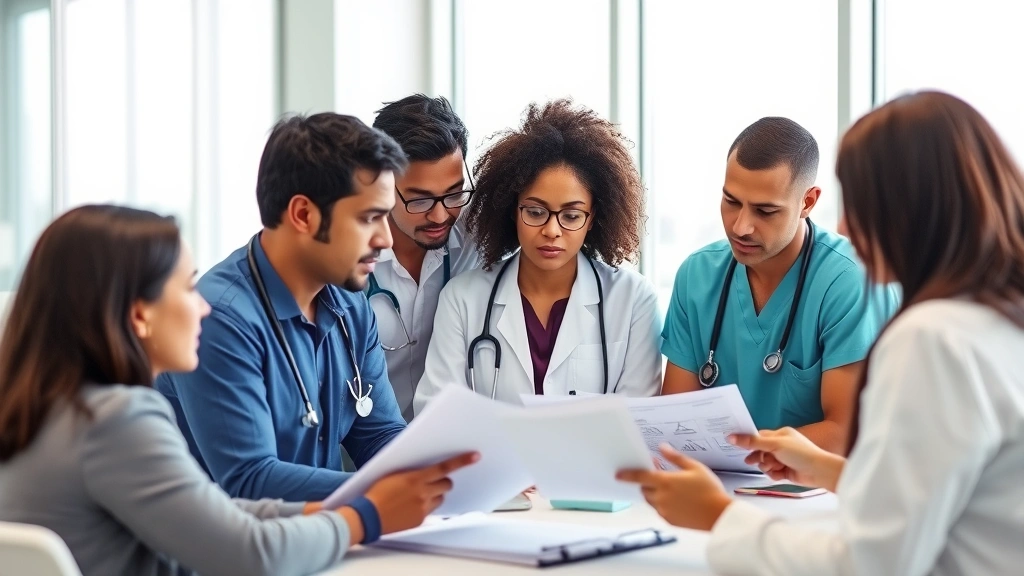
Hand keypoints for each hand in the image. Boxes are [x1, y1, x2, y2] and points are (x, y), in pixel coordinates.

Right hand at [364, 452, 479, 534]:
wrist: (368, 516)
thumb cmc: (376, 493)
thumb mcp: (393, 474)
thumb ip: (412, 472)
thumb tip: (423, 469)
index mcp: (416, 478)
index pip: (444, 467)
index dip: (461, 461)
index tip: (474, 456)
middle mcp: (423, 493)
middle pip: (446, 484)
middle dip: (443, 482)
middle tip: (435, 481)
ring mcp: (423, 508)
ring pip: (441, 498)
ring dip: (435, 495)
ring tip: (418, 495)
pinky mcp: (420, 520)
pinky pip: (431, 511)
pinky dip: (425, 507)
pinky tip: (411, 507)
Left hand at [616, 444, 731, 530]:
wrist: (719, 515)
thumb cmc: (710, 490)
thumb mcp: (694, 467)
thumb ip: (675, 457)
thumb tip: (662, 448)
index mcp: (665, 482)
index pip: (639, 477)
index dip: (627, 475)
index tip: (618, 474)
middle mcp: (661, 497)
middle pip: (644, 489)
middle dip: (647, 482)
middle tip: (658, 476)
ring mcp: (664, 511)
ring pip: (651, 500)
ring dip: (653, 493)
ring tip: (669, 488)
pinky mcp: (669, 521)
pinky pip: (659, 510)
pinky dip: (662, 504)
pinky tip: (676, 500)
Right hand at [729, 428, 844, 491]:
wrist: (819, 471)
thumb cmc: (801, 453)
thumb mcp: (775, 444)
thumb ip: (753, 441)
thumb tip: (732, 437)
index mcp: (780, 434)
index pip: (758, 436)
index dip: (748, 441)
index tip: (735, 444)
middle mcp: (781, 446)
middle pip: (760, 451)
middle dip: (758, 457)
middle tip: (752, 461)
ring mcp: (783, 459)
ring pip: (764, 463)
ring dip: (767, 466)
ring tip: (774, 467)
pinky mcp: (785, 471)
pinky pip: (772, 472)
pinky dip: (774, 474)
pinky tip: (780, 474)